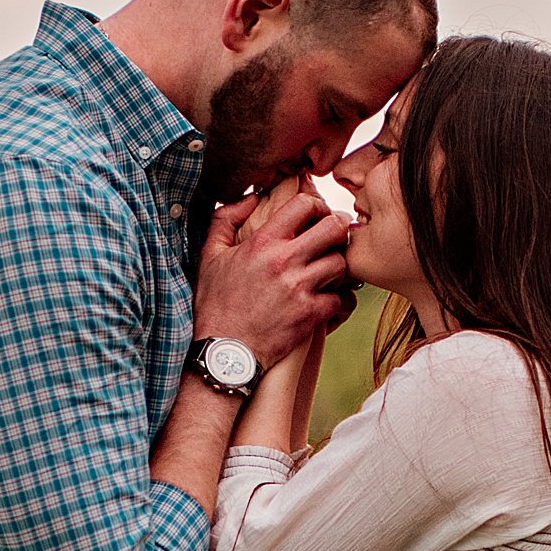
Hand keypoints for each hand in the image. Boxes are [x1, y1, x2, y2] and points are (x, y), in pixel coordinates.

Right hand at [194, 179, 350, 366]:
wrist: (223, 352)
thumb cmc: (215, 302)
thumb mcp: (209, 255)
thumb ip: (225, 219)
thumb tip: (251, 198)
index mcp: (262, 242)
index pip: (305, 205)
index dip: (317, 206)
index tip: (316, 217)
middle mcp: (283, 261)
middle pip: (334, 228)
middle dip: (338, 229)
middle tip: (333, 238)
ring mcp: (299, 289)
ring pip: (341, 263)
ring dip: (337, 266)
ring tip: (327, 271)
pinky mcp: (310, 315)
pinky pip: (340, 298)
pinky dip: (335, 299)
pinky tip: (323, 299)